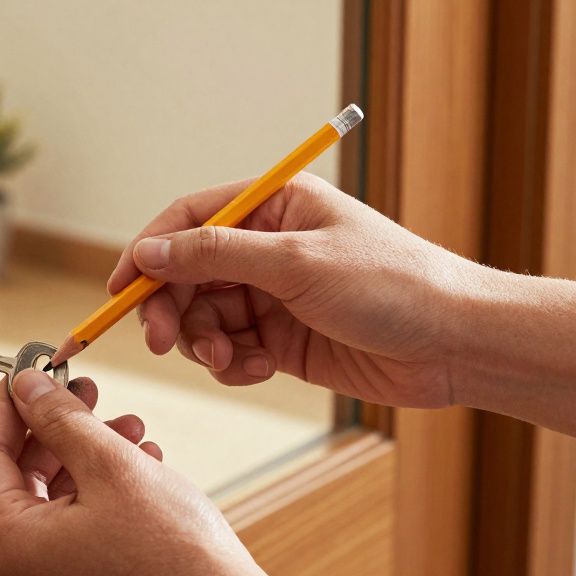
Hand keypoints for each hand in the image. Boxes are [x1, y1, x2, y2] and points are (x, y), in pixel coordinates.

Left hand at [0, 369, 378, 575]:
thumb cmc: (174, 554)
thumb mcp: (110, 464)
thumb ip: (59, 418)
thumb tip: (25, 386)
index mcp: (8, 547)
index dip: (7, 407)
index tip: (28, 371)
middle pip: (19, 481)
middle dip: (57, 430)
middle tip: (87, 391)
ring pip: (53, 504)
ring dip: (86, 457)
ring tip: (131, 427)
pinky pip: (74, 532)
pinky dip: (98, 494)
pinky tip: (139, 464)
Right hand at [109, 174, 477, 407]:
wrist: (456, 344)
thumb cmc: (393, 285)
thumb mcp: (297, 263)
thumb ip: (216, 255)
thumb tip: (149, 252)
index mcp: (274, 205)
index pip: (188, 219)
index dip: (148, 253)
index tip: (120, 290)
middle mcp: (268, 246)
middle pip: (188, 273)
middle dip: (172, 308)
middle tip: (164, 343)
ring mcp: (274, 295)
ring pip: (205, 316)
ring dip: (204, 342)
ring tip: (226, 361)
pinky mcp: (283, 339)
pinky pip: (231, 350)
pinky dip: (231, 365)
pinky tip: (254, 370)